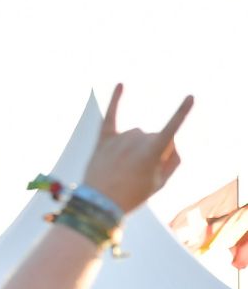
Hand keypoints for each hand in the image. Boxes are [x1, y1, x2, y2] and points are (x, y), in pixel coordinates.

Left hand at [83, 84, 192, 213]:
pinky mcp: (104, 139)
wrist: (98, 204)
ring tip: (124, 170)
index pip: (172, 127)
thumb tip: (172, 143)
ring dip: (136, 148)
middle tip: (138, 176)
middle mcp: (136, 138)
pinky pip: (111, 116)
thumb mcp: (159, 183)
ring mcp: (119, 138)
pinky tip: (121, 84)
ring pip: (137, 135)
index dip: (182, 112)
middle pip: (155, 138)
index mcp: (153, 150)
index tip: (191, 96)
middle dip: (153, 153)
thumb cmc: (132, 195)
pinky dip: (116, 100)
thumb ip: (173, 160)